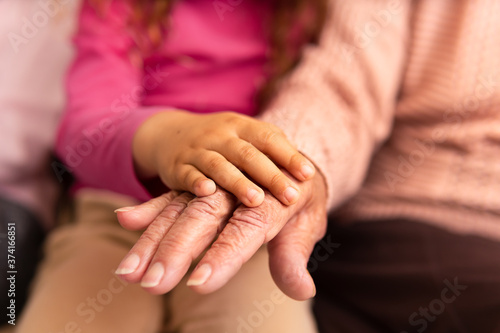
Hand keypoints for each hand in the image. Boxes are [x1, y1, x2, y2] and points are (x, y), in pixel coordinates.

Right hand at [115, 172, 326, 299]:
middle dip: (177, 251)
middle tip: (152, 284)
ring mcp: (215, 182)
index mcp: (271, 200)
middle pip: (204, 217)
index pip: (246, 229)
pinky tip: (125, 221)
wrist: (285, 155)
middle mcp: (237, 187)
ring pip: (180, 210)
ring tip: (128, 271)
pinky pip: (172, 196)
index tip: (199, 283)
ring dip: (154, 239)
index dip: (224, 255)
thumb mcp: (307, 220)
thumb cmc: (299, 194)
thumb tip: (303, 292)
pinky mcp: (199, 181)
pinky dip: (150, 210)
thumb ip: (295, 256)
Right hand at [132, 111, 315, 206]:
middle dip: (270, 176)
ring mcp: (198, 150)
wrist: (169, 135)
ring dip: (237, 182)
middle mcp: (220, 136)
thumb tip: (305, 171)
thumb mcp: (243, 136)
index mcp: (241, 126)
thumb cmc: (220, 142)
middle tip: (291, 196)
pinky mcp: (178, 167)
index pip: (269, 137)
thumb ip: (269, 148)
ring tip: (256, 201)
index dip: (289, 155)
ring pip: (219, 165)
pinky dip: (197, 182)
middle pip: (248, 154)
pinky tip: (207, 191)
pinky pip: (188, 174)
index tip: (308, 175)